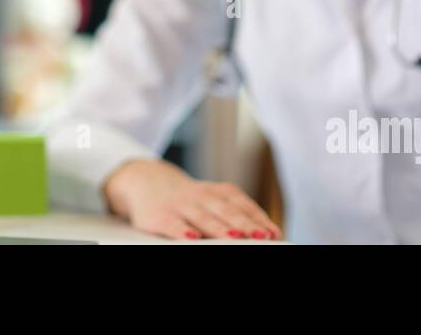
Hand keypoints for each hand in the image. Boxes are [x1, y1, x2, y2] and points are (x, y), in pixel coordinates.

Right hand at [102, 158, 281, 240]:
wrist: (146, 181)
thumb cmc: (189, 198)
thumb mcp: (213, 199)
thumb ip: (237, 213)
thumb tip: (269, 233)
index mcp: (218, 192)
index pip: (242, 205)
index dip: (258, 219)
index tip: (274, 234)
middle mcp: (201, 196)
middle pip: (226, 211)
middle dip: (245, 225)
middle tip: (262, 237)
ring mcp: (180, 205)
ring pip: (203, 217)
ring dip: (219, 228)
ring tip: (235, 238)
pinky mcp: (160, 216)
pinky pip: (173, 224)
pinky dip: (183, 231)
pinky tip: (192, 239)